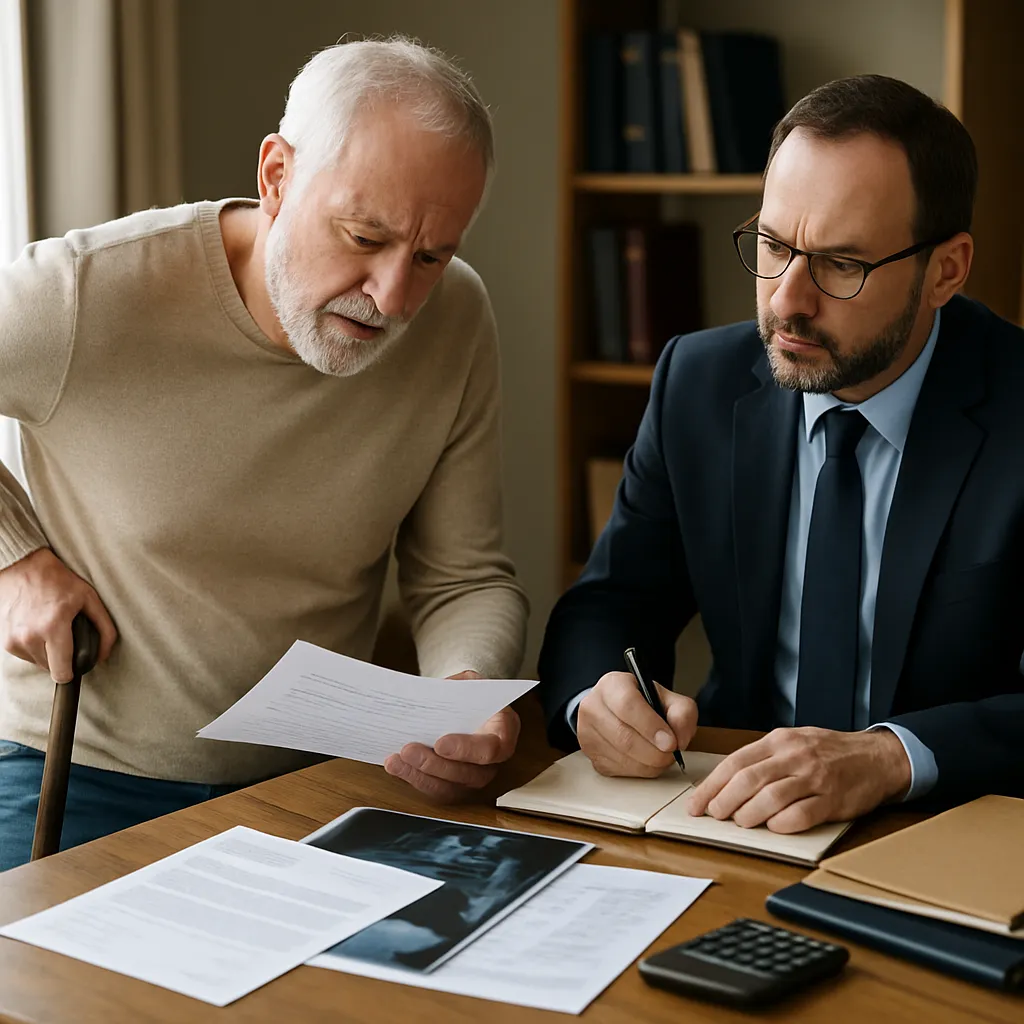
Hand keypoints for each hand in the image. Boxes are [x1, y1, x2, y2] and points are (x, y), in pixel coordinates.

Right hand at [0, 548, 117, 682]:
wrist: (22, 567)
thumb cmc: (58, 580)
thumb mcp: (88, 598)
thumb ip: (104, 628)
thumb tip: (104, 655)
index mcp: (52, 627)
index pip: (61, 673)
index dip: (72, 672)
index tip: (76, 666)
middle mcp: (29, 636)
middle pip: (50, 669)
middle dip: (61, 659)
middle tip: (65, 638)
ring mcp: (13, 640)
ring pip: (37, 663)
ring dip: (46, 653)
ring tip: (51, 630)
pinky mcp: (4, 640)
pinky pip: (24, 655)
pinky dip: (33, 647)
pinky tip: (38, 629)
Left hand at [384, 670, 519, 800]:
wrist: (465, 706)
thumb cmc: (470, 694)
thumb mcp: (469, 682)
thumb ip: (456, 689)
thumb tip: (429, 698)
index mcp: (504, 731)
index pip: (491, 749)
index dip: (465, 750)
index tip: (440, 743)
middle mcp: (493, 762)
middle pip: (467, 774)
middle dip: (434, 764)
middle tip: (408, 749)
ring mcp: (474, 777)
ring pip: (449, 789)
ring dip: (418, 776)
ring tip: (395, 761)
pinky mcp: (454, 787)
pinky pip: (435, 790)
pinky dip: (413, 779)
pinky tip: (396, 766)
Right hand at [578, 671, 697, 777]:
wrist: (618, 712)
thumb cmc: (644, 704)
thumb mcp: (668, 699)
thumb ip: (682, 714)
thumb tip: (679, 739)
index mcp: (612, 685)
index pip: (627, 705)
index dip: (651, 726)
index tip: (671, 742)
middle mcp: (593, 706)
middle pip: (623, 736)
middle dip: (654, 752)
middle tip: (671, 754)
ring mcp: (587, 732)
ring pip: (622, 757)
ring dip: (650, 764)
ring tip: (662, 756)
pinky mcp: (590, 755)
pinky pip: (618, 770)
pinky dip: (639, 770)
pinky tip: (647, 760)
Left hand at [686, 727, 911, 832]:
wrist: (876, 757)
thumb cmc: (828, 752)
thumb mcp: (792, 742)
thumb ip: (763, 758)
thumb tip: (725, 784)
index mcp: (779, 740)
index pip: (735, 762)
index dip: (712, 785)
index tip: (696, 804)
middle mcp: (794, 756)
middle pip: (748, 780)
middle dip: (724, 801)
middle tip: (714, 816)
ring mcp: (814, 778)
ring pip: (771, 797)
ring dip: (748, 814)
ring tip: (740, 823)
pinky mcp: (832, 800)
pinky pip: (801, 815)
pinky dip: (781, 824)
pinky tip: (772, 827)